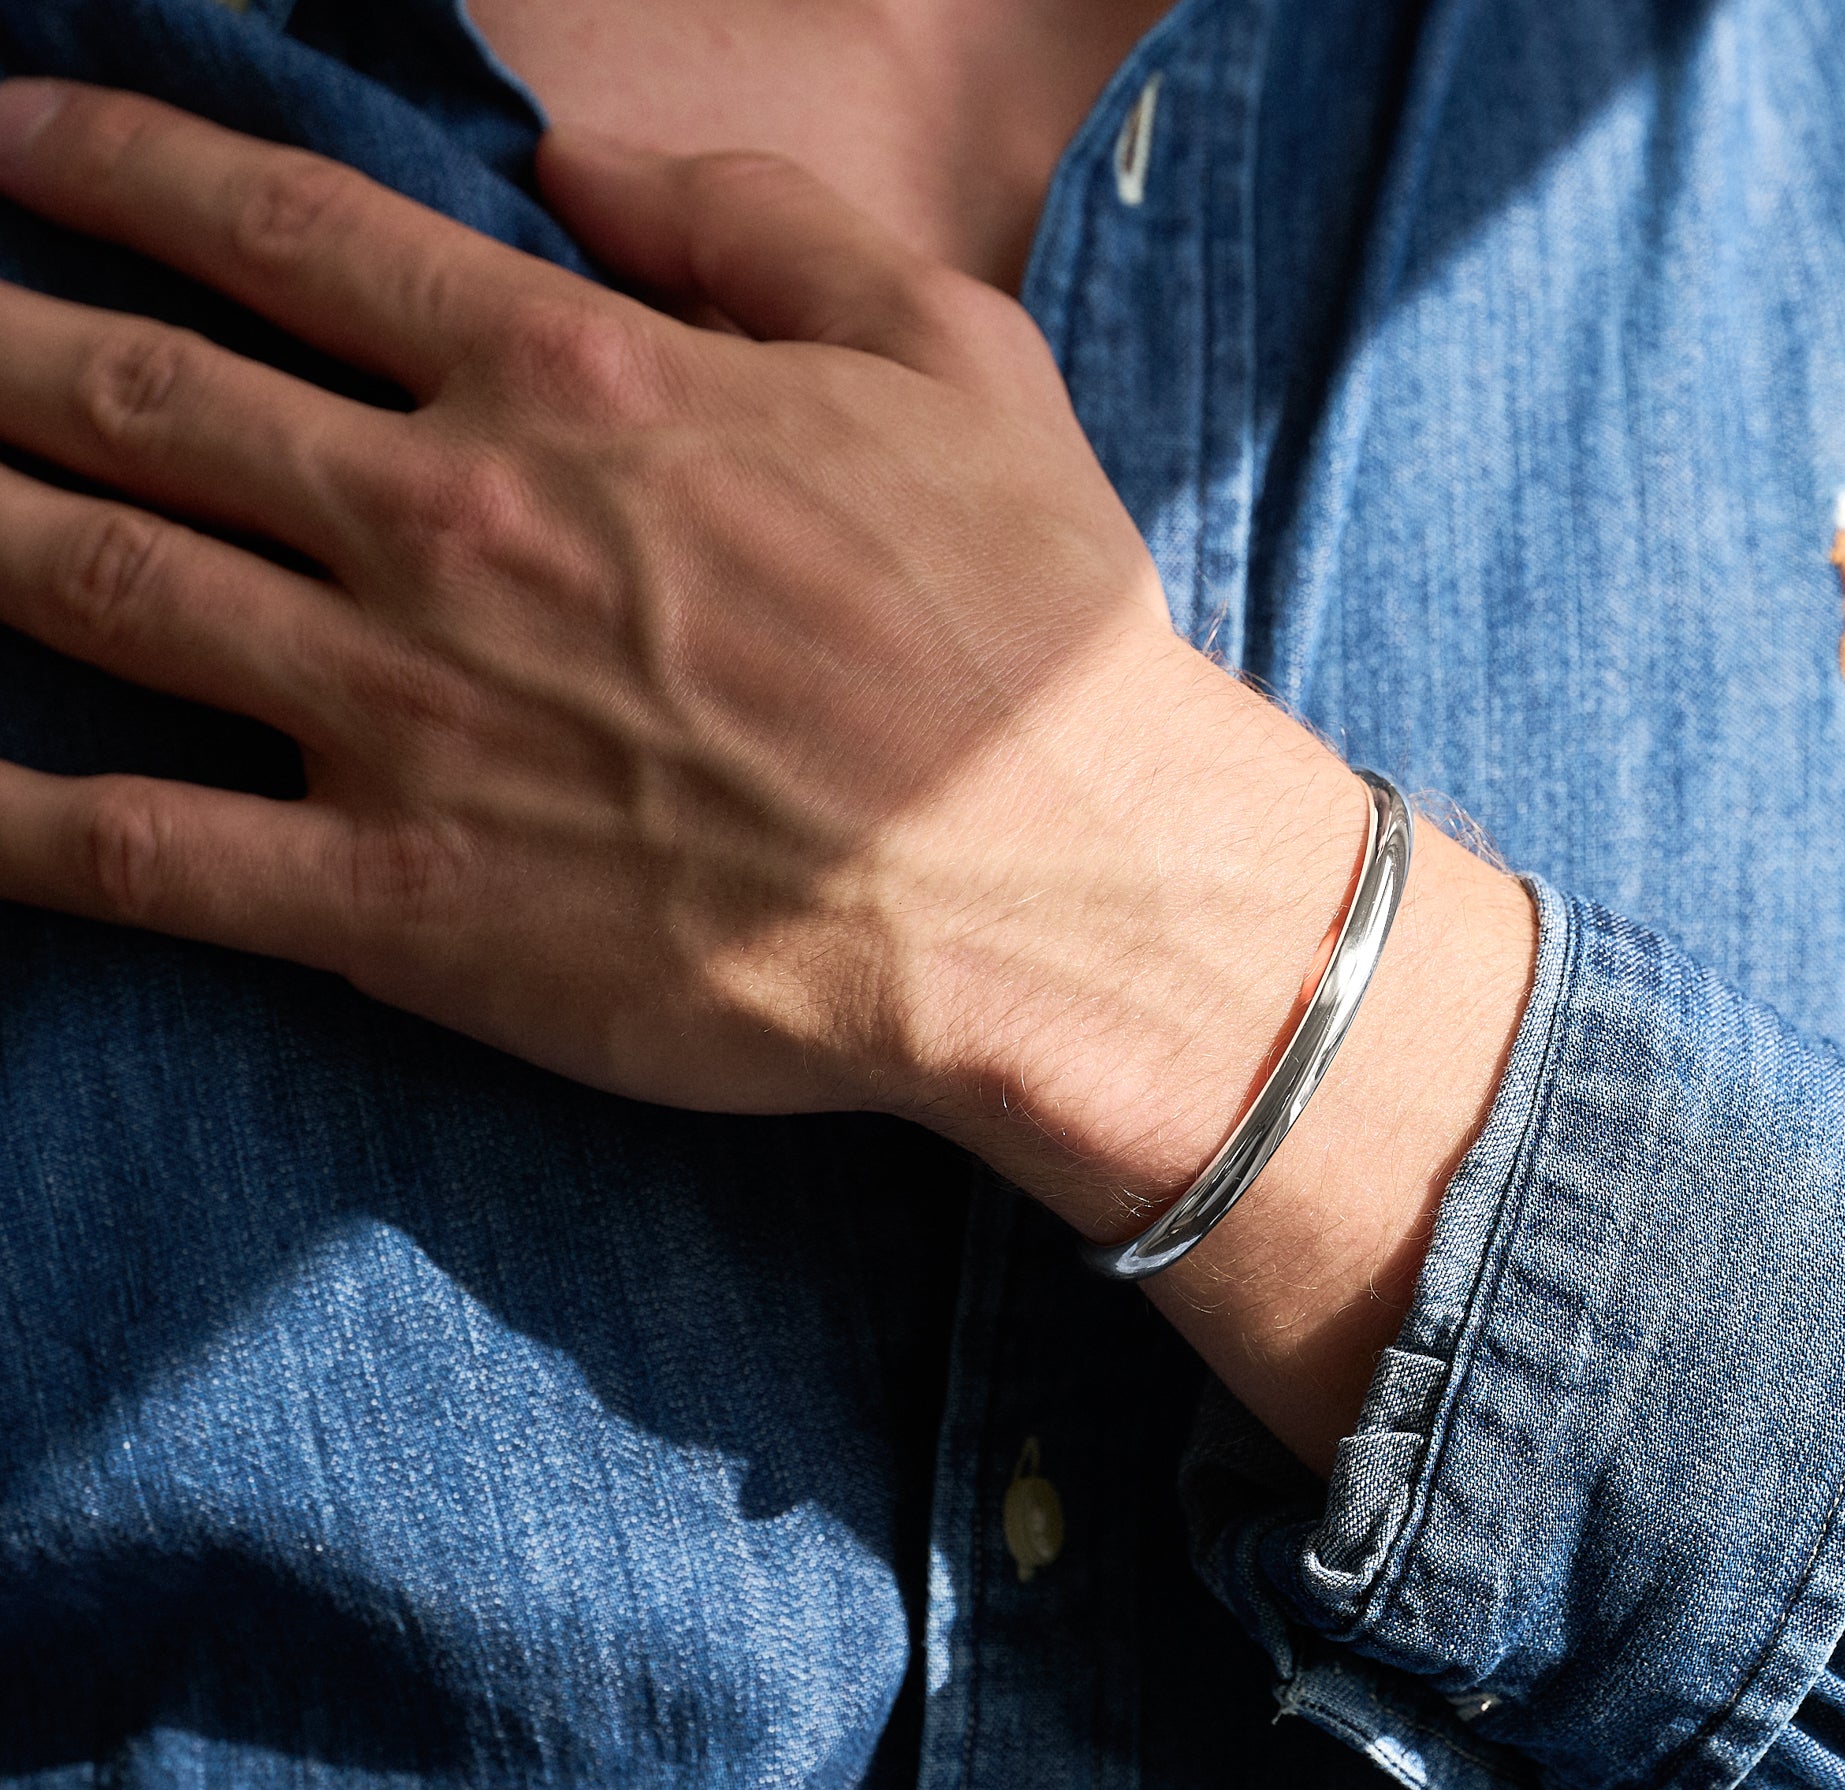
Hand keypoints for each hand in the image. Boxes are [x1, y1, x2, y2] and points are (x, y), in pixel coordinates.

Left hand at [0, 82, 1319, 1116]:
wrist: (1057, 900)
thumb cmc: (1032, 639)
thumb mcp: (956, 357)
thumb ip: (761, 225)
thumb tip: (585, 160)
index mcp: (575, 381)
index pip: (280, 230)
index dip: (113, 166)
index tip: (9, 145)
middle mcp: (450, 524)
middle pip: (140, 394)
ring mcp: (404, 718)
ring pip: (94, 586)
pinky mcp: (399, 907)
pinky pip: (137, 854)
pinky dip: (1, 818)